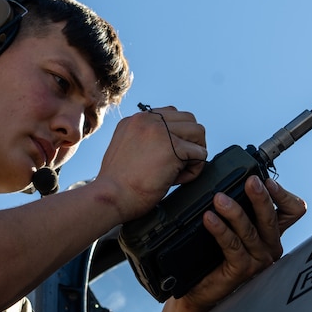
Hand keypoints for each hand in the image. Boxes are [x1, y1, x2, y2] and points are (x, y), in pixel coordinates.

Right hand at [94, 105, 207, 221]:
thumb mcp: (125, 150)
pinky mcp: (173, 147)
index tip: (167, 156)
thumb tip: (166, 144)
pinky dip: (194, 170)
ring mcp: (161, 131)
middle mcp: (148, 120)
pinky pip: (201, 153)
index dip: (175, 136)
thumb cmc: (117, 184)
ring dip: (195, 153)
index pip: (170, 115)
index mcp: (135, 120)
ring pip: (198, 132)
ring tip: (180, 171)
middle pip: (188, 119)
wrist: (111, 196)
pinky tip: (177, 180)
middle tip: (179, 163)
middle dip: (189, 141)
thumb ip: (143, 140)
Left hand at [180, 175, 306, 309]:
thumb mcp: (233, 226)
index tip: (266, 181)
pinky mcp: (243, 270)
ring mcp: (258, 259)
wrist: (202, 287)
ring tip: (219, 199)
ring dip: (235, 212)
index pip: (293, 210)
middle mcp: (269, 245)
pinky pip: (233, 246)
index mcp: (271, 231)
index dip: (283, 195)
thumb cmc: (215, 255)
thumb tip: (228, 180)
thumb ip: (238, 207)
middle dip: (261, 198)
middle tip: (250, 181)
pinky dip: (221, 230)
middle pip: (272, 218)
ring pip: (251, 231)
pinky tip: (209, 219)